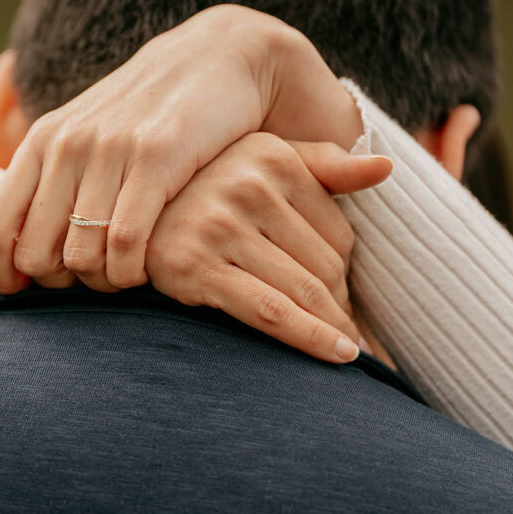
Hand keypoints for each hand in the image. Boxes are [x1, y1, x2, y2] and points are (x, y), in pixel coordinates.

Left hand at [0, 4, 363, 293]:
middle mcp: (66, 145)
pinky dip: (131, 271)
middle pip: (34, 253)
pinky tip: (146, 267)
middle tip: (90, 279)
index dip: (0, 272)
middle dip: (60, 283)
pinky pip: (125, 243)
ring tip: (123, 274)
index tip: (23, 289)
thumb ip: (52, 182)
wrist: (218, 58)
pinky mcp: (156, 157)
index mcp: (41, 142)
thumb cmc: (150, 114)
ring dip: (102, 282)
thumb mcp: (88, 136)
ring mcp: (110, 150)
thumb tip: (20, 246)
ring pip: (81, 256)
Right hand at [145, 134, 390, 362]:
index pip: (339, 233)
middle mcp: (247, 185)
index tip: (340, 302)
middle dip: (339, 306)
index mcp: (272, 158)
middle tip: (344, 333)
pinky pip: (270, 311)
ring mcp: (219, 225)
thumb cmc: (205, 194)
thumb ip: (326, 166)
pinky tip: (338, 355)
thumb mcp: (264, 166)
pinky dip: (310, 338)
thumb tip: (387, 169)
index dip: (347, 276)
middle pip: (325, 265)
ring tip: (347, 352)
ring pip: (304, 290)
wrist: (124, 221)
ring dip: (332, 328)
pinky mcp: (196, 266)